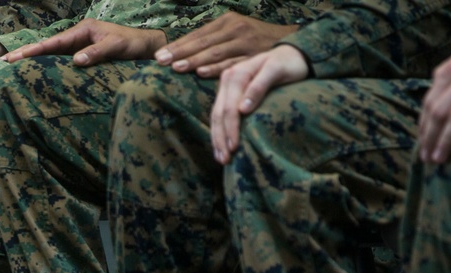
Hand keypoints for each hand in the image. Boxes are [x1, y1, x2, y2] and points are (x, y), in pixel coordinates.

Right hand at [1, 19, 165, 65]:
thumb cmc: (134, 45)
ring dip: (33, 62)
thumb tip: (76, 61)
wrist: (148, 48)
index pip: (53, 43)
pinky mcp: (83, 58)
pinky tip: (36, 75)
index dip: (34, 51)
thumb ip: (97, 52)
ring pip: (52, 55)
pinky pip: (61, 63)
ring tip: (13, 69)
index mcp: (82, 30)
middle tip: (3, 62)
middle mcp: (78, 38)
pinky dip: (47, 68)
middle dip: (26, 54)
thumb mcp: (117, 47)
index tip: (15, 57)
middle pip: (47, 47)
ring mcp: (79, 48)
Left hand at [155, 12, 299, 77]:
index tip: (159, 55)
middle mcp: (235, 29)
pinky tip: (202, 73)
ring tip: (176, 68)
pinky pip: (233, 63)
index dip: (178, 45)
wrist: (291, 42)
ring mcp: (246, 42)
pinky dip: (217, 68)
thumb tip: (183, 54)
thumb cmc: (256, 41)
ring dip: (195, 60)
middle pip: (203, 42)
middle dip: (180, 53)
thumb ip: (213, 42)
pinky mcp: (255, 56)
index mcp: (227, 22)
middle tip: (161, 62)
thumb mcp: (234, 34)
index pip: (197, 35)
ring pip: (215, 52)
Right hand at [210, 45, 309, 163]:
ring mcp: (226, 88)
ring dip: (217, 139)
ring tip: (221, 159)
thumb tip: (242, 110)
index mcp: (236, 75)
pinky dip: (219, 132)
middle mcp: (227, 80)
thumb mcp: (277, 71)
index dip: (230, 130)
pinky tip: (221, 147)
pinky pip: (219, 116)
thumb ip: (259, 88)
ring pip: (216, 117)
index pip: (229, 108)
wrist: (291, 54)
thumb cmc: (288, 63)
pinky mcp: (229, 95)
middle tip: (225, 160)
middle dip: (220, 139)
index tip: (234, 148)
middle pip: (219, 114)